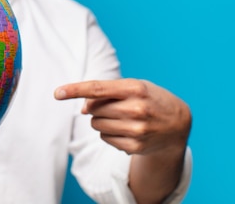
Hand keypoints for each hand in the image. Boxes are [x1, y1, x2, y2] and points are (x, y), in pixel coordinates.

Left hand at [54, 79, 190, 155]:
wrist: (178, 123)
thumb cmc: (149, 99)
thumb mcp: (132, 87)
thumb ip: (105, 93)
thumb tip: (82, 109)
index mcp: (135, 88)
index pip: (97, 88)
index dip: (75, 90)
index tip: (57, 93)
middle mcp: (136, 109)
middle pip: (93, 109)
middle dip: (95, 107)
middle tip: (114, 106)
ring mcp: (137, 130)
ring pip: (96, 125)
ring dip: (101, 120)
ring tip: (121, 118)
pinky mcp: (136, 146)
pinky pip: (105, 139)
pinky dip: (109, 134)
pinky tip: (126, 130)